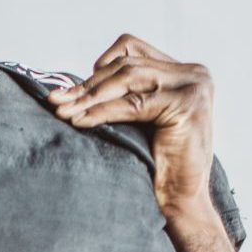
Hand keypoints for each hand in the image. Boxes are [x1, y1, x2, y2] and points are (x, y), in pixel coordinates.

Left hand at [47, 34, 215, 224]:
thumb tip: (77, 84)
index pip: (134, 50)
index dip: (101, 65)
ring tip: (63, 111)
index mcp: (186, 72)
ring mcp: (194, 87)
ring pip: (127, 79)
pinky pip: (132, 105)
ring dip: (90, 97)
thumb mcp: (144, 118)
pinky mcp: (185, 105)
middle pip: (128, 65)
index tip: (72, 88)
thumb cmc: (160, 166)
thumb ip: (127, 93)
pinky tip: (80, 121)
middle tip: (56, 100)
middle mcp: (195, 74)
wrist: (181, 202)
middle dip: (88, 85)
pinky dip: (102, 112)